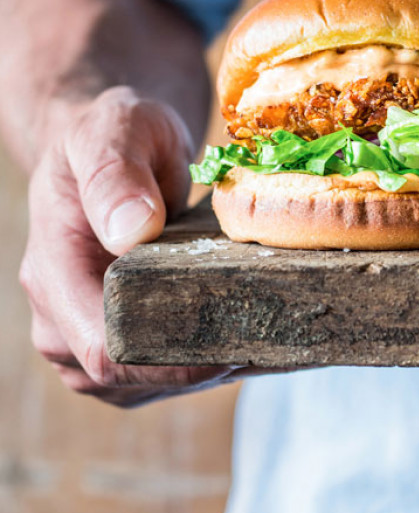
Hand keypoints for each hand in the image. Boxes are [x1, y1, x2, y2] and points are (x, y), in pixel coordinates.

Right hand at [19, 85, 244, 405]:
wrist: (114, 145)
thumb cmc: (114, 131)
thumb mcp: (114, 129)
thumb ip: (115, 173)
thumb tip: (131, 230)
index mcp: (52, 270)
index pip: (102, 346)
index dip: (170, 357)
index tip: (236, 338)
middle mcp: (59, 317)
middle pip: (129, 377)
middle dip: (201, 365)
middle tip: (274, 336)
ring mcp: (84, 337)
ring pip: (148, 384)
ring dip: (209, 368)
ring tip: (271, 336)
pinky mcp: (118, 342)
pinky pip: (159, 373)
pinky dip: (205, 362)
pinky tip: (252, 337)